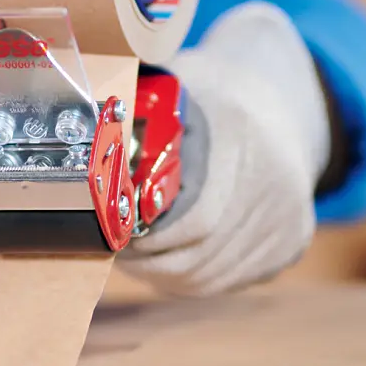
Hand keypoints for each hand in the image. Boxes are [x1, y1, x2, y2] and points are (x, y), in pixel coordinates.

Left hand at [118, 1, 331, 295]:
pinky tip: (172, 258)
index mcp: (243, 141)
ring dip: (167, 274)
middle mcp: (277, 185)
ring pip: (211, 277)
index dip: (149, 239)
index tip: (115, 235)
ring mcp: (288, 219)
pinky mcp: (293, 243)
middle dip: (149, 261)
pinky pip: (230, 280)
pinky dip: (195, 277)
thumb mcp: (178, 85)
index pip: (196, 220)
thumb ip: (133, 107)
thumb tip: (71, 120)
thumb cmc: (212, 96)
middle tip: (116, 250)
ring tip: (138, 256)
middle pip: (200, 257)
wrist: (282, 104)